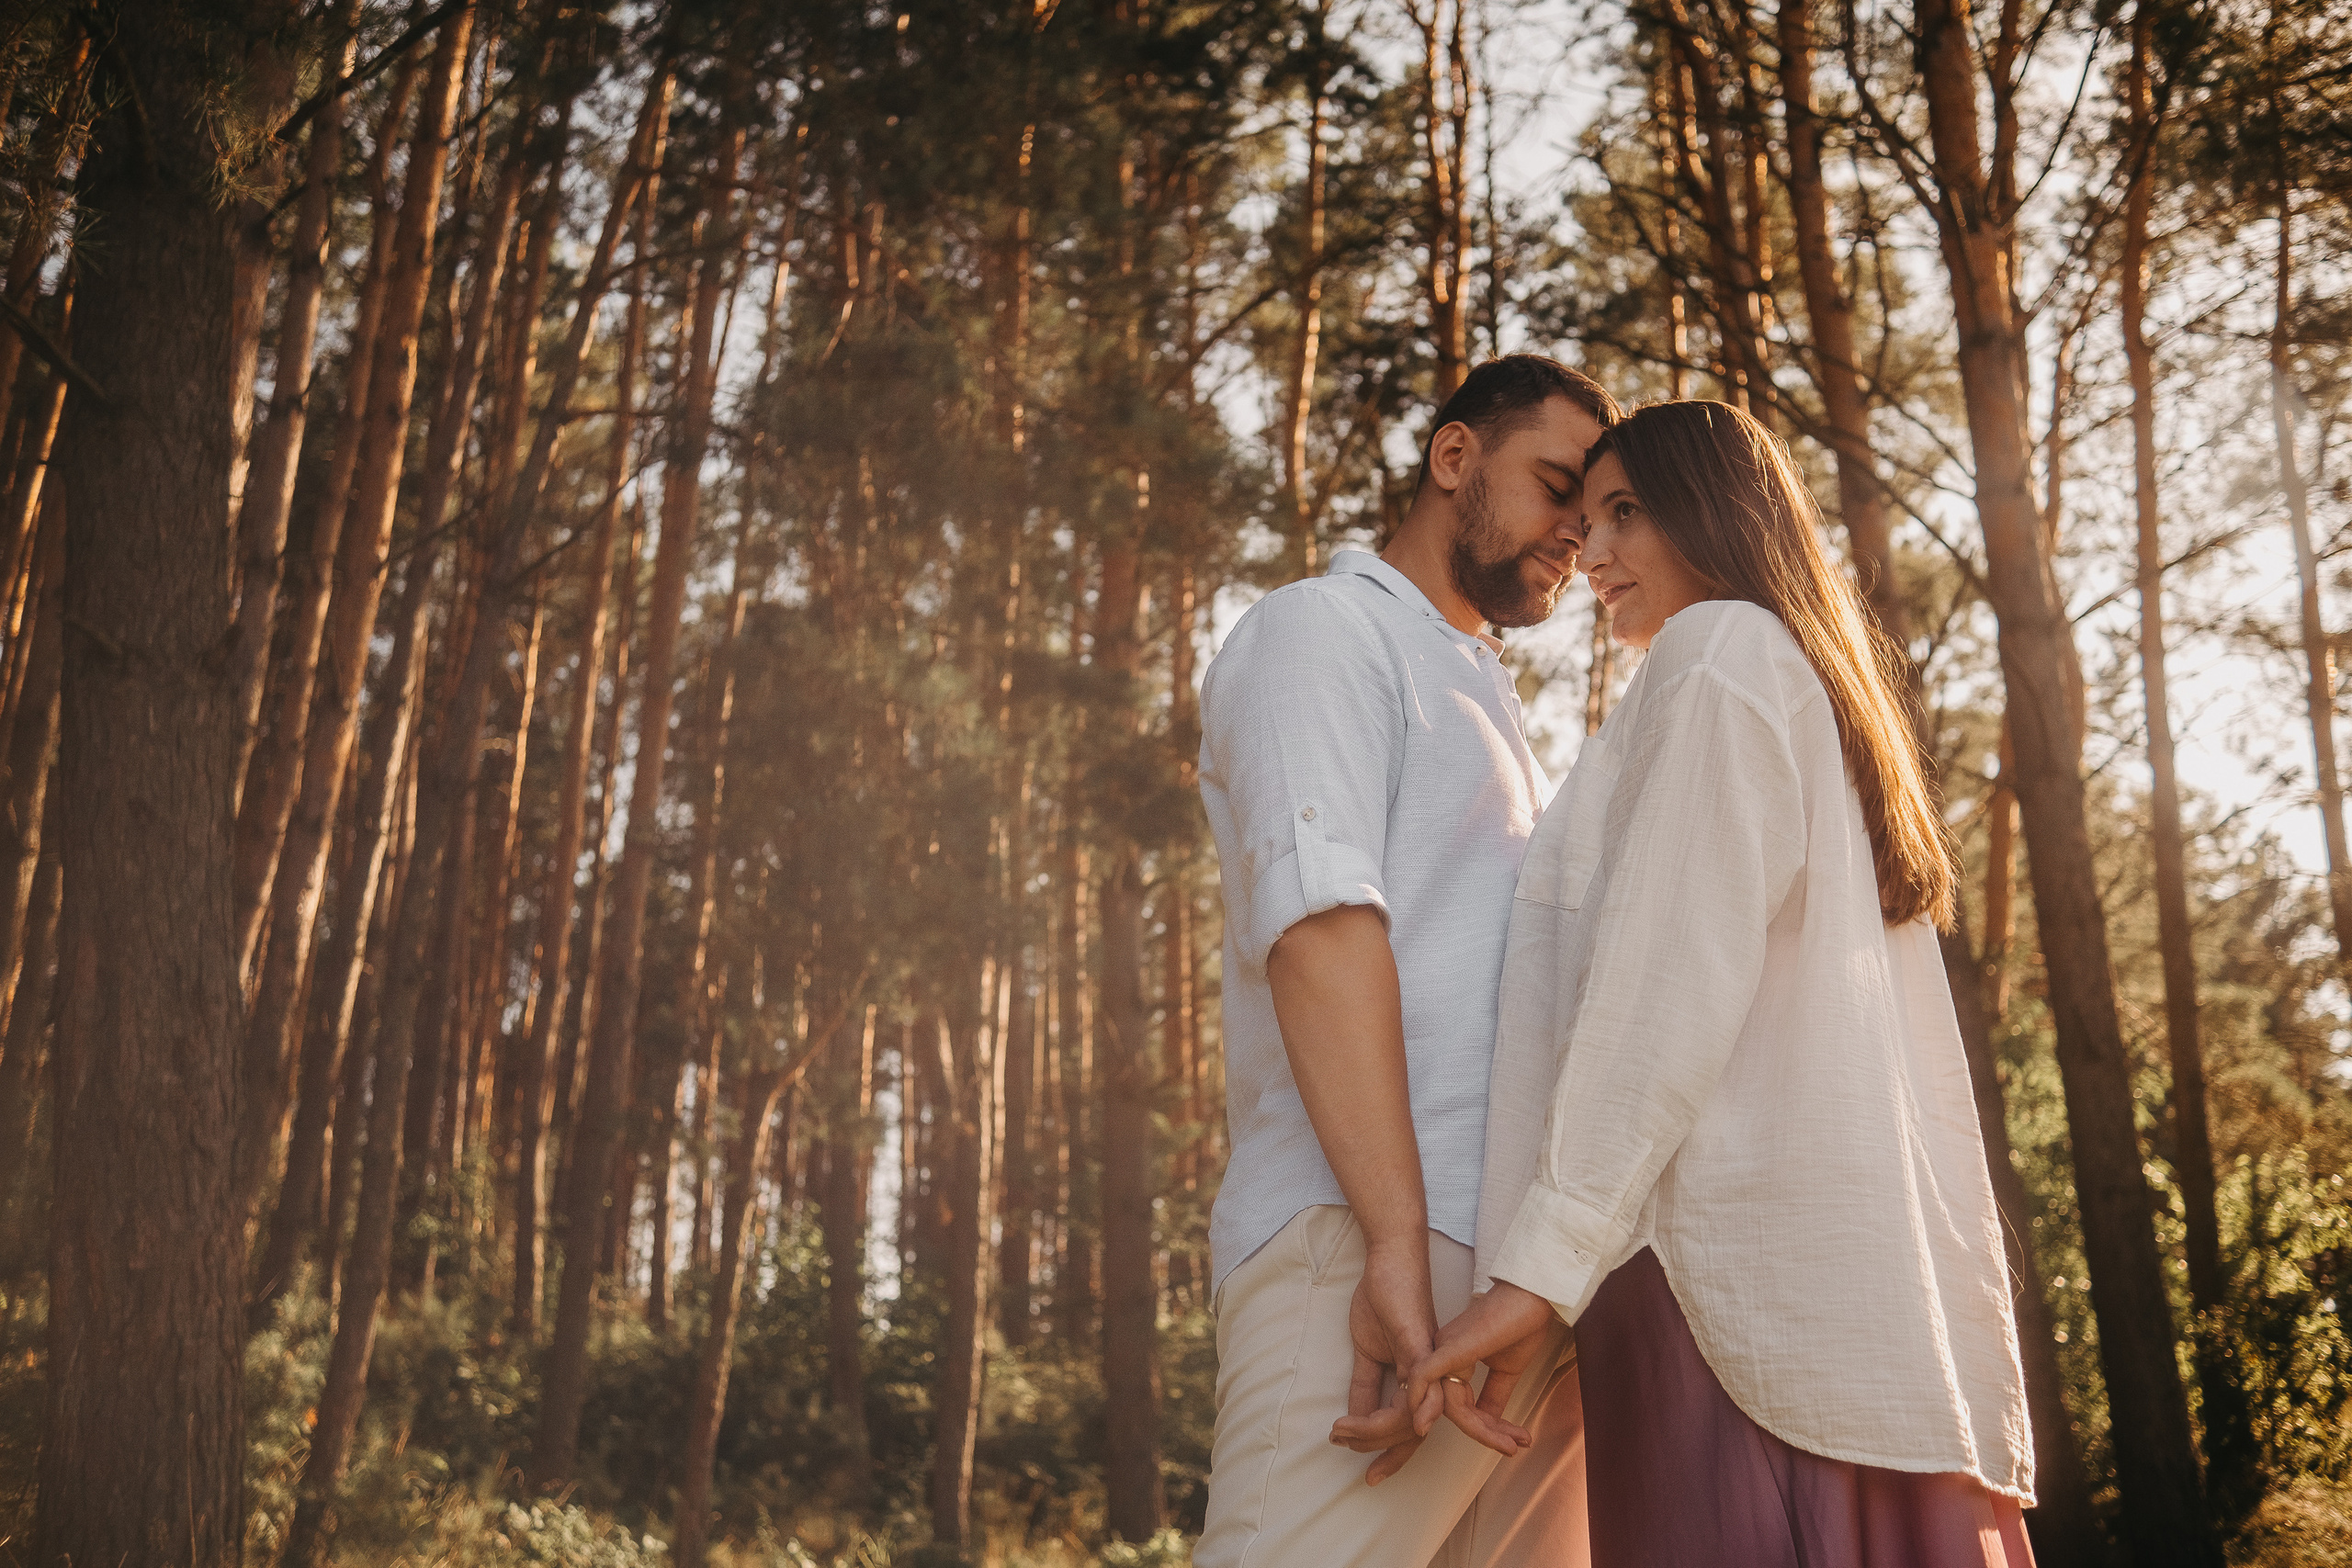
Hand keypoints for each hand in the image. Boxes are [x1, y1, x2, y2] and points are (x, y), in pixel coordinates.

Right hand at [1322, 1235, 1436, 1483]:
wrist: (1390, 1261)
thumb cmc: (1383, 1300)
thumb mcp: (1367, 1353)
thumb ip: (1365, 1386)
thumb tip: (1354, 1420)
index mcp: (1419, 1383)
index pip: (1408, 1430)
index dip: (1391, 1456)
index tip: (1370, 1477)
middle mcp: (1430, 1380)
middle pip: (1411, 1433)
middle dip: (1386, 1454)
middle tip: (1356, 1462)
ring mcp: (1429, 1366)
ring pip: (1412, 1418)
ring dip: (1375, 1431)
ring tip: (1343, 1430)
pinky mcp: (1422, 1347)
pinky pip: (1423, 1386)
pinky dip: (1416, 1409)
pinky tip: (1405, 1425)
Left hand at [1404, 1281, 1555, 1456]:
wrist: (1534, 1296)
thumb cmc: (1522, 1324)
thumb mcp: (1507, 1369)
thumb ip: (1494, 1396)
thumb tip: (1490, 1423)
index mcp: (1454, 1359)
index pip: (1462, 1405)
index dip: (1487, 1429)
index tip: (1515, 1442)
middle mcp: (1443, 1355)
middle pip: (1455, 1409)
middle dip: (1485, 1433)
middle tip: (1512, 1448)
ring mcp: (1443, 1350)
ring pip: (1449, 1404)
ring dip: (1480, 1429)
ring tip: (1508, 1442)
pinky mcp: (1448, 1346)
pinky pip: (1425, 1377)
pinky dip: (1426, 1404)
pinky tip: (1432, 1426)